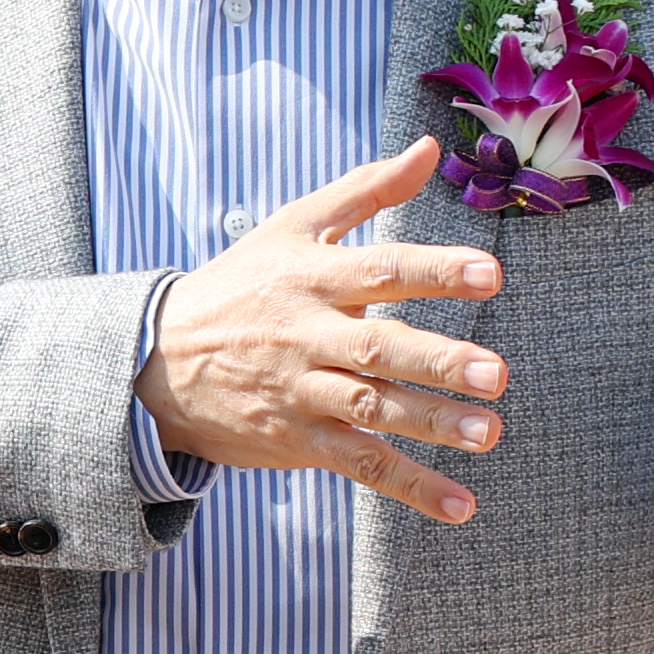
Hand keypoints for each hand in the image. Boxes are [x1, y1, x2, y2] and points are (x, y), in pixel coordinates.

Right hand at [132, 138, 511, 526]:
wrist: (157, 361)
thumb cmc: (240, 285)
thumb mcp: (293, 227)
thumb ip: (366, 190)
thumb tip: (429, 149)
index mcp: (311, 277)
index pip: (380, 269)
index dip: (435, 271)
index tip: (490, 275)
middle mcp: (306, 335)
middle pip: (378, 348)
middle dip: (438, 362)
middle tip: (496, 374)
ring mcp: (300, 391)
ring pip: (370, 409)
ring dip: (430, 425)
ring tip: (488, 433)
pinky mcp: (296, 440)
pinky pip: (358, 464)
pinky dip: (409, 485)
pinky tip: (459, 504)